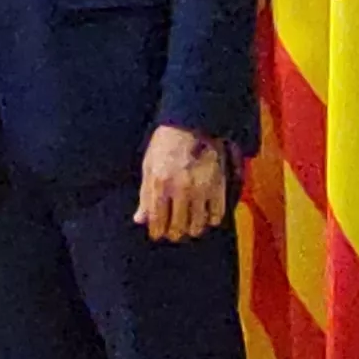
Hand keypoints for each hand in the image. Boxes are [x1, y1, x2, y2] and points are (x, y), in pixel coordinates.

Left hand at [134, 126, 229, 242]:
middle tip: (172, 232)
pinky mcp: (218, 186)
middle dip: (173, 234)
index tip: (157, 234)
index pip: (157, 220)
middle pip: (177, 227)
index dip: (156, 231)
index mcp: (160, 184)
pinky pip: (217, 214)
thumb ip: (145, 196)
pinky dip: (211, 220)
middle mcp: (181, 190)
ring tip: (188, 226)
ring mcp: (201, 189)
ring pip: (197, 225)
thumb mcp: (148, 166)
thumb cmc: (166, 143)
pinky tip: (205, 216)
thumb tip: (140, 219)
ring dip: (191, 229)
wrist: (194, 124)